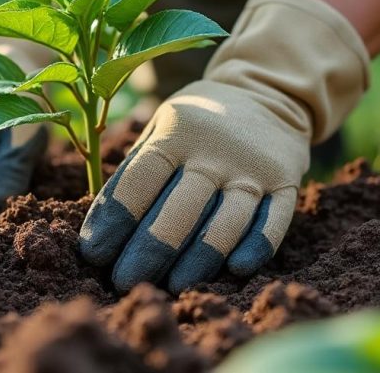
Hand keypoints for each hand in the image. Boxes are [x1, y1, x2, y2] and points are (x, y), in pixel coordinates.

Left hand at [79, 0, 369, 292]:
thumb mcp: (163, 124)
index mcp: (177, 132)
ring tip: (173, 286)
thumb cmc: (197, 123)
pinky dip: (255, 248)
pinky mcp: (286, 181)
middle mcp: (216, 150)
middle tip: (124, 282)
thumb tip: (101, 227)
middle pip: (180, 208)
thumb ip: (137, 167)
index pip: (140, 181)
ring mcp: (253, 167)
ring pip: (226, 222)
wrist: (267, 93)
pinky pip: (273, 222)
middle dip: (149, 251)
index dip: (114, 220)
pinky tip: (234, 270)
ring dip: (199, 259)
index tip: (93, 254)